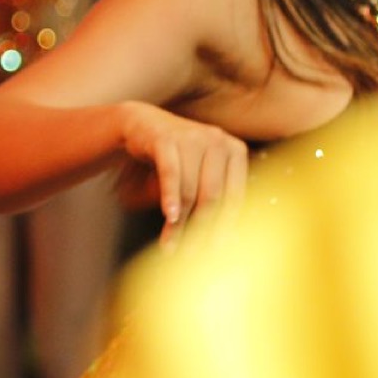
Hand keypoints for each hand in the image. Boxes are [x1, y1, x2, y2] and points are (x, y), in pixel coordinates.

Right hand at [114, 101, 248, 244]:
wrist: (142, 124)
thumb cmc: (176, 156)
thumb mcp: (200, 169)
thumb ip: (215, 193)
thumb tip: (224, 237)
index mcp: (235, 150)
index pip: (234, 195)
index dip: (225, 224)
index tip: (216, 249)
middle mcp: (218, 141)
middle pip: (212, 196)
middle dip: (200, 228)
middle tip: (191, 253)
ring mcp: (192, 137)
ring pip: (189, 190)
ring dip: (179, 223)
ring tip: (170, 245)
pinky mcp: (166, 139)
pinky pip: (170, 174)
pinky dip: (170, 198)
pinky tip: (169, 216)